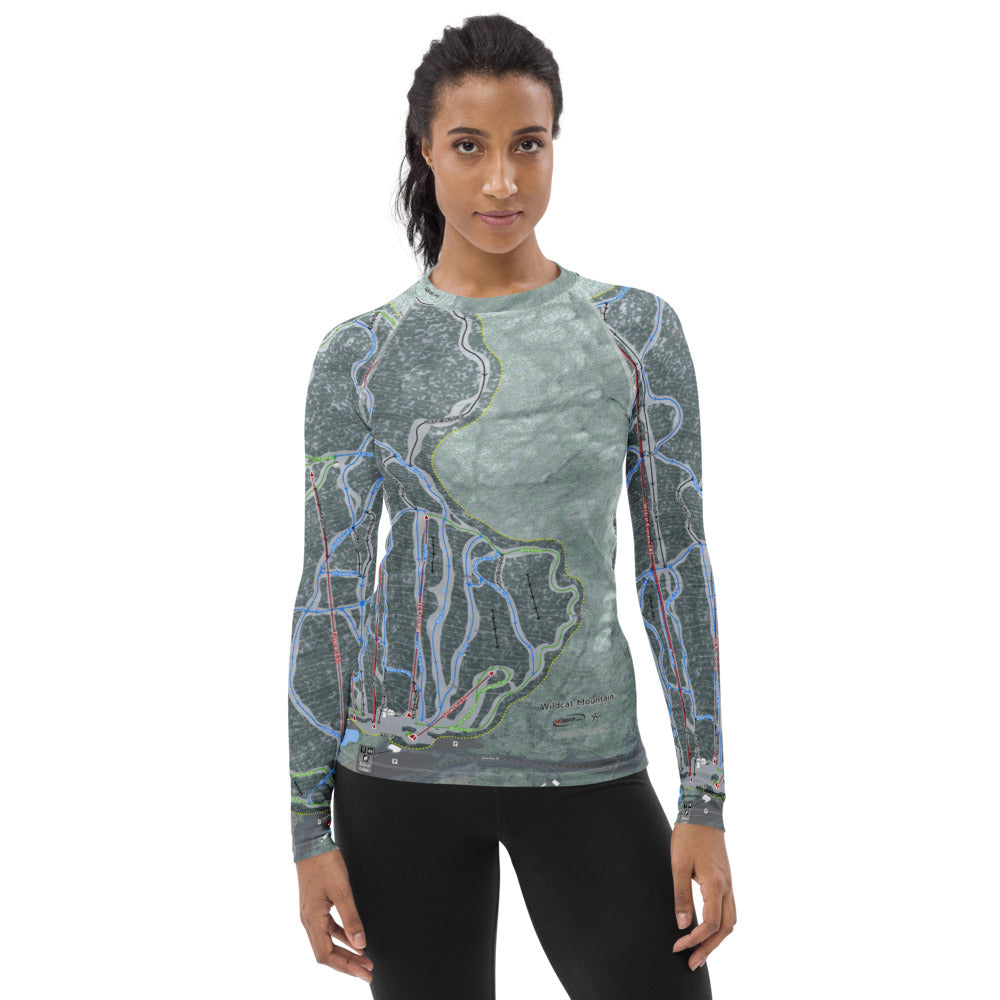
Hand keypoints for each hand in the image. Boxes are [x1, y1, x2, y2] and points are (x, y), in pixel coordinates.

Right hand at [296, 848, 374, 983]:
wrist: (312, 843)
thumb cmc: (324, 863)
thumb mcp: (342, 891)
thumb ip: (352, 919)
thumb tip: (360, 943)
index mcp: (311, 920)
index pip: (327, 955)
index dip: (346, 966)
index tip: (363, 972)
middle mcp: (308, 921)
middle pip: (326, 953)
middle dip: (348, 964)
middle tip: (367, 971)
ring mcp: (311, 914)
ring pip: (328, 942)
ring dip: (346, 951)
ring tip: (365, 958)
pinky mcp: (316, 907)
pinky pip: (329, 929)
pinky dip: (342, 937)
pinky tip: (354, 939)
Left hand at [670, 823, 736, 970]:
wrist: (703, 813)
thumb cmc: (689, 837)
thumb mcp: (678, 865)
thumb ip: (681, 896)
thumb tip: (682, 925)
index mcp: (715, 884)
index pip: (711, 923)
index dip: (695, 939)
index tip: (678, 946)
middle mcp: (727, 887)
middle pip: (725, 928)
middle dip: (709, 948)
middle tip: (692, 962)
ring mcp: (729, 884)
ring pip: (730, 921)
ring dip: (716, 940)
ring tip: (700, 952)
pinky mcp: (725, 880)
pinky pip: (728, 910)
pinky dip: (719, 926)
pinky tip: (707, 930)